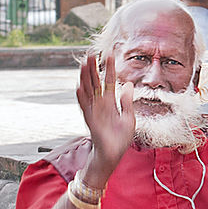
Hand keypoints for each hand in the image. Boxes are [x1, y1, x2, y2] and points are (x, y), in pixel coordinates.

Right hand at [75, 53, 134, 185]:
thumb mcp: (129, 118)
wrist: (113, 155)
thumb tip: (128, 84)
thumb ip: (127, 101)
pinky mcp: (90, 121)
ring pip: (88, 91)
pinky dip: (81, 98)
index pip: (109, 82)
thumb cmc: (121, 139)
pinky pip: (84, 108)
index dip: (109, 68)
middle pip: (95, 83)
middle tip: (90, 53)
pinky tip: (78, 87)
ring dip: (85, 78)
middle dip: (93, 68)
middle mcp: (100, 105)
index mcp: (111, 103)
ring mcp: (94, 112)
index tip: (109, 54)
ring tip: (83, 64)